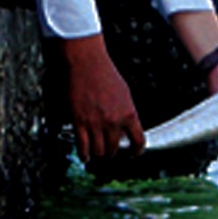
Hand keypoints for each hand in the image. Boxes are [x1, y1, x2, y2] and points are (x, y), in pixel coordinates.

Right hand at [62, 35, 145, 160]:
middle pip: (114, 149)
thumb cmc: (104, 74)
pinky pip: (83, 147)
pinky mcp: (79, 123)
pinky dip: (84, 154)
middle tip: (108, 149)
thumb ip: (126, 113)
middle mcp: (113, 121)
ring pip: (99, 151)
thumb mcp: (125, 94)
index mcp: (128, 114)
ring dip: (98, 153)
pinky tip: (85, 155)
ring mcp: (95, 124)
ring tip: (97, 151)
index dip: (136, 151)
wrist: (86, 63)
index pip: (138, 141)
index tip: (133, 154)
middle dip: (112, 151)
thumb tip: (127, 129)